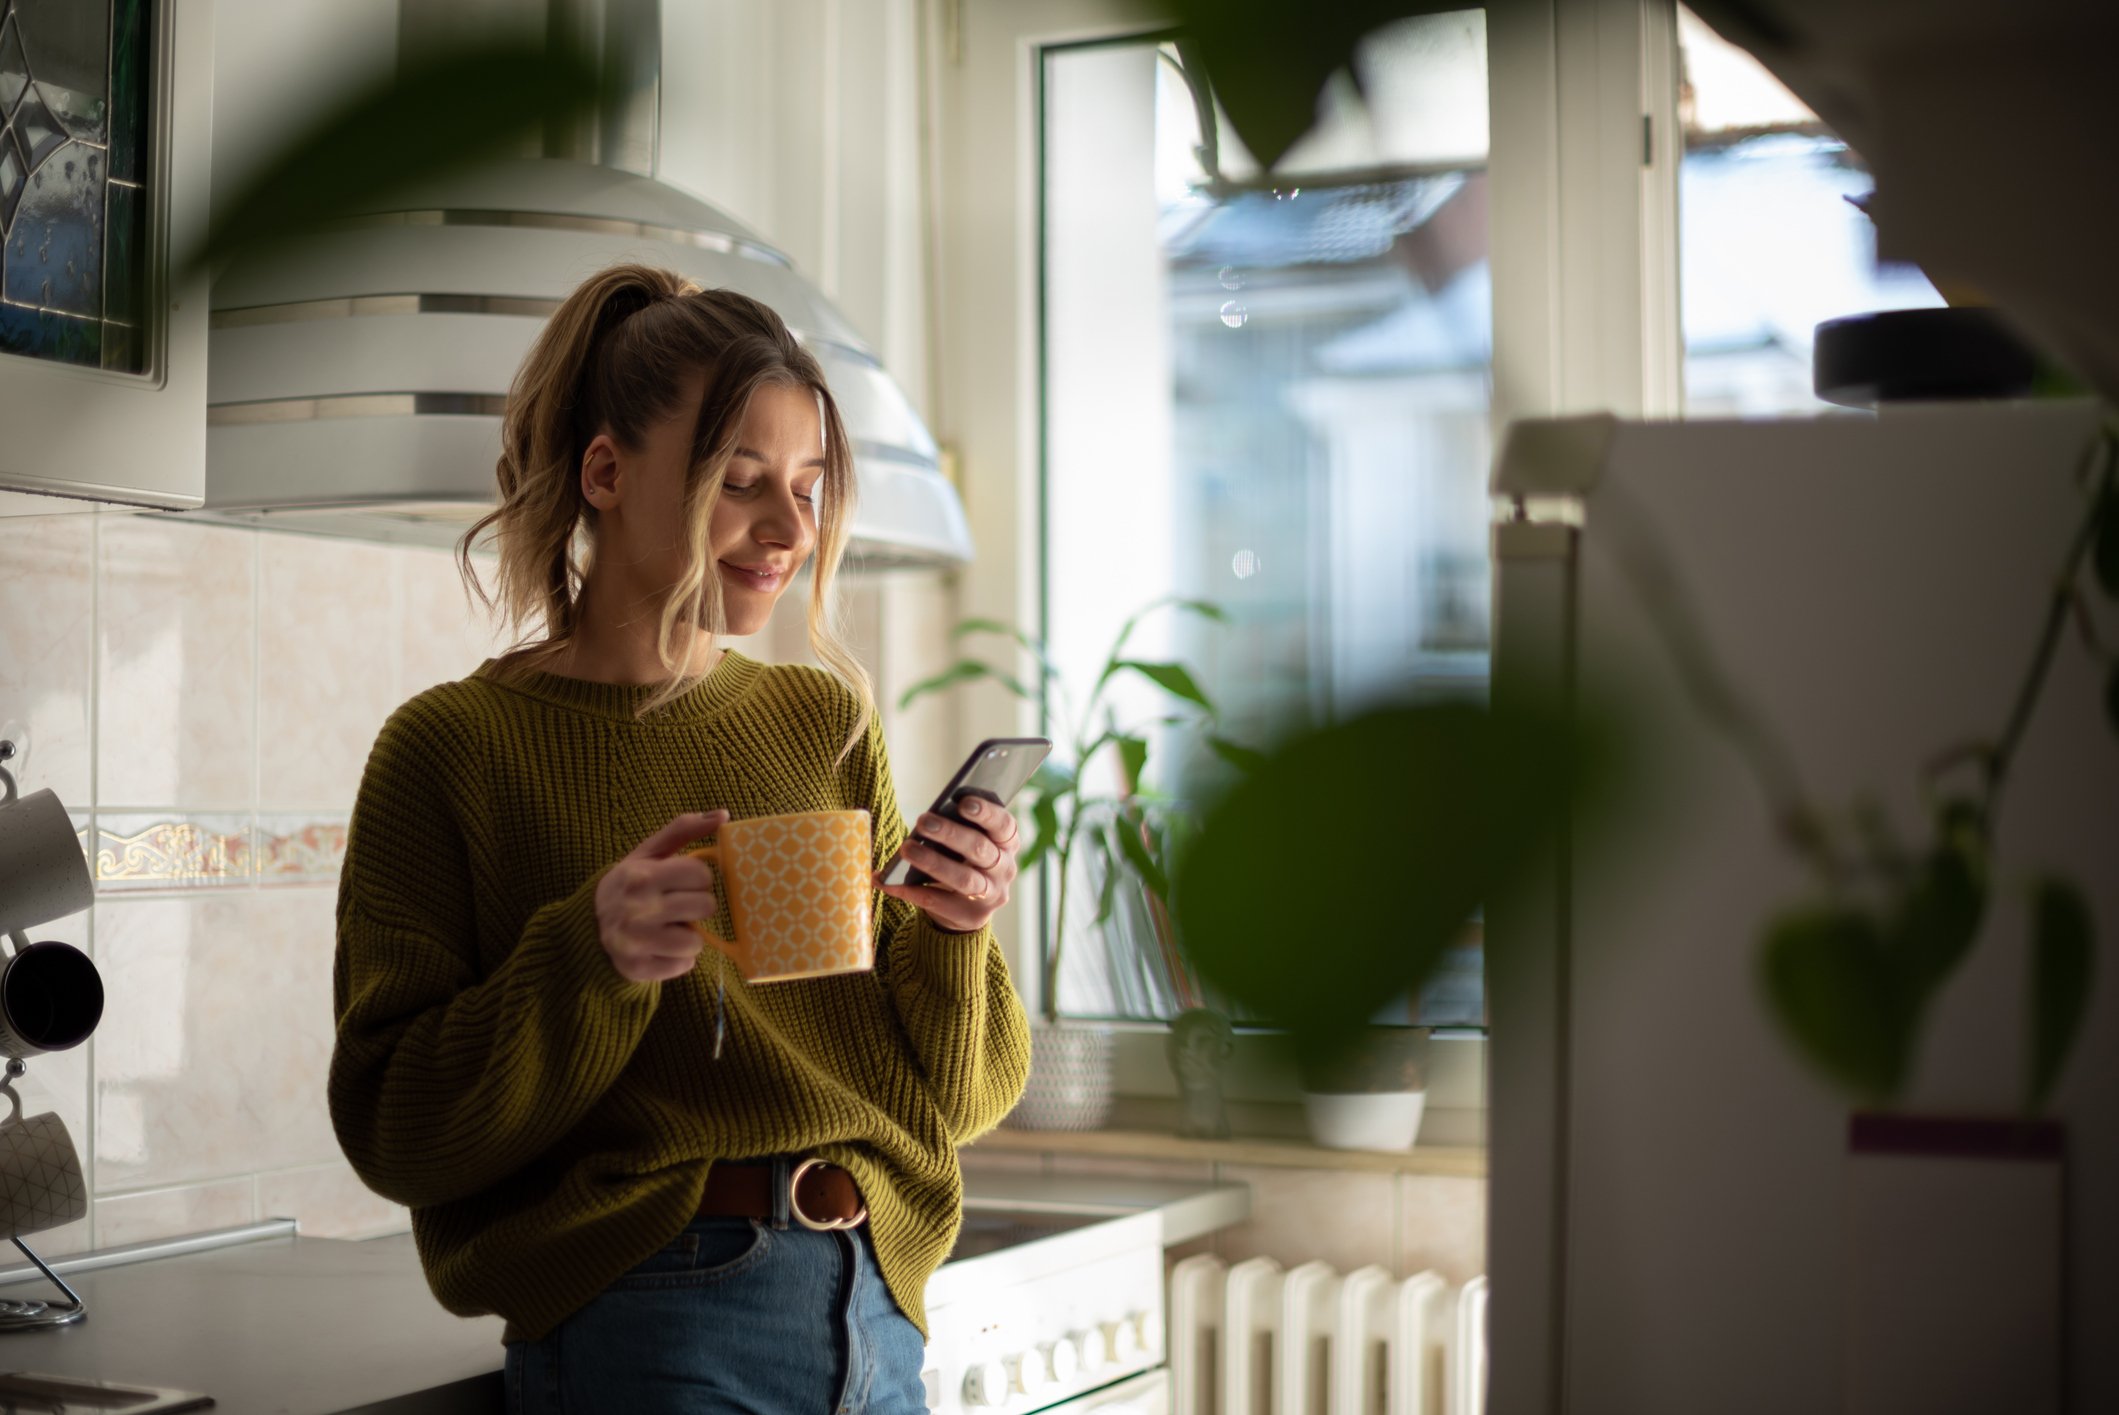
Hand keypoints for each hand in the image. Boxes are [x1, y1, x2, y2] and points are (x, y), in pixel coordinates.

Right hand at [595, 810, 729, 982]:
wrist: (590, 926)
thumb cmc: (632, 884)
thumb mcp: (650, 853)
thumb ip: (684, 829)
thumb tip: (723, 815)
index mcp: (641, 876)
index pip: (701, 874)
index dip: (698, 879)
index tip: (683, 882)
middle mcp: (637, 909)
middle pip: (705, 907)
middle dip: (697, 906)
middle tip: (678, 906)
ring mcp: (636, 942)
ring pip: (696, 941)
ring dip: (689, 935)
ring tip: (669, 927)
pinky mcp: (638, 969)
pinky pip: (684, 965)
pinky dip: (678, 958)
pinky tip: (660, 947)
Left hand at [876, 797, 1021, 933]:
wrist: (966, 906)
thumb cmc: (963, 860)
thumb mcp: (967, 842)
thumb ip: (958, 828)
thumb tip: (928, 819)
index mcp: (1007, 843)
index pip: (1004, 825)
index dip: (986, 813)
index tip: (963, 802)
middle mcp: (1005, 869)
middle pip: (980, 849)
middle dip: (950, 834)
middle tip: (923, 821)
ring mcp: (992, 895)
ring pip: (964, 879)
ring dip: (933, 862)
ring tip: (907, 849)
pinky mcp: (973, 917)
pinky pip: (939, 902)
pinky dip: (913, 891)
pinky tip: (892, 882)